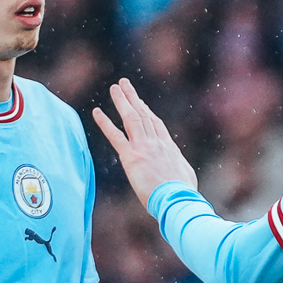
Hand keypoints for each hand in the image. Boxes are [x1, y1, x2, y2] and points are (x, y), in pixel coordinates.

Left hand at [93, 79, 197, 206]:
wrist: (178, 199)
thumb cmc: (184, 195)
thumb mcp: (186, 178)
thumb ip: (179, 170)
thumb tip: (179, 172)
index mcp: (170, 148)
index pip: (156, 125)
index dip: (147, 111)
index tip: (140, 102)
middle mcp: (157, 143)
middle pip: (144, 114)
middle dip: (133, 98)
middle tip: (124, 84)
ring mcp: (144, 147)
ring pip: (132, 118)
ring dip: (122, 101)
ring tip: (115, 88)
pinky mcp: (132, 156)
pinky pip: (115, 135)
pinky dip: (105, 123)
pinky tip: (96, 112)